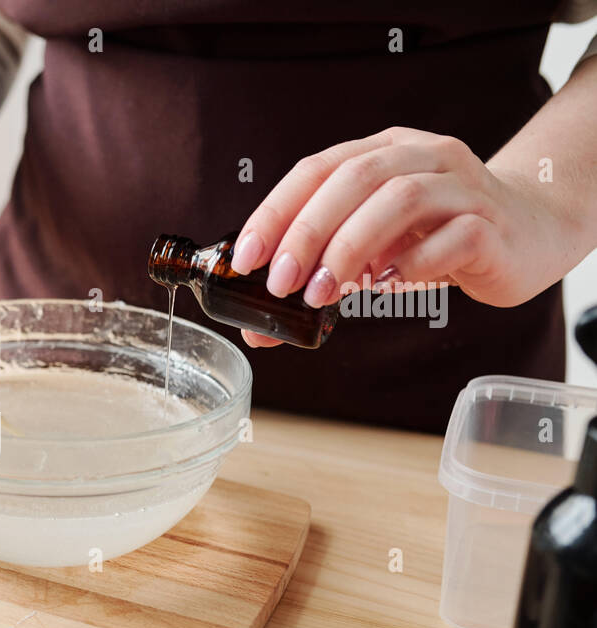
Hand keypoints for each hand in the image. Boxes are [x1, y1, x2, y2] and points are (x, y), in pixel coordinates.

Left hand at [229, 127, 577, 346]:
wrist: (528, 233)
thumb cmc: (437, 237)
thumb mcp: (371, 251)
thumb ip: (319, 278)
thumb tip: (258, 329)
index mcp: (381, 152)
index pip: (316, 169)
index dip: (275, 212)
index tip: (245, 258)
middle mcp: (422, 157)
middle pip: (356, 178)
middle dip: (308, 231)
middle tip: (282, 282)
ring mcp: (462, 187)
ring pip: (401, 199)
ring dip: (351, 248)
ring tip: (323, 293)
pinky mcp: (492, 224)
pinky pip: (452, 236)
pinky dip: (412, 263)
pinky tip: (388, 285)